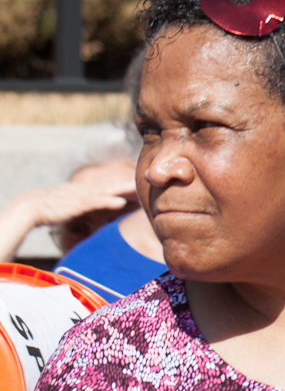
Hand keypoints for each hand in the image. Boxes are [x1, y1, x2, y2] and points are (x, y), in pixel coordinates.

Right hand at [13, 172, 135, 226]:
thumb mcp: (69, 205)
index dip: (124, 185)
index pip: (108, 186)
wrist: (31, 206)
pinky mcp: (77, 203)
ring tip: (140, 189)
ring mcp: (82, 195)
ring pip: (108, 190)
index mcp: (84, 190)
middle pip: (112, 185)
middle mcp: (85, 190)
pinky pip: (95, 202)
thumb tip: (86, 209)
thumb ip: (81, 205)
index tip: (139, 184)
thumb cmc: (48, 209)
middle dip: (129, 184)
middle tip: (148, 181)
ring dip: (124, 190)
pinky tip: (121, 203)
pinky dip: (108, 201)